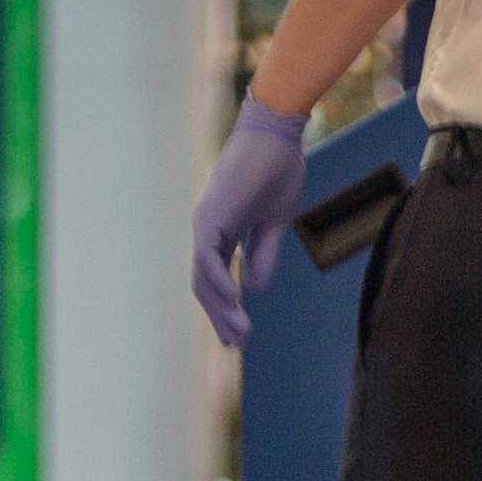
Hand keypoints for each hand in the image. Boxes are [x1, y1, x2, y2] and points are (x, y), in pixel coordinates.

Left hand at [189, 99, 312, 348]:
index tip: (240, 336)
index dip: (226, 309)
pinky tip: (234, 303)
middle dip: (221, 318)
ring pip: (203, 279)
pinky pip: (208, 258)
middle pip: (205, 286)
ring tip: (239, 335)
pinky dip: (218, 283)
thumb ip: (262, 254)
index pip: (216, 280)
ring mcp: (206, 223)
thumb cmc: (278, 169)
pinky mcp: (212, 216)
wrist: (278, 134)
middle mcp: (208, 230)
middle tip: (238, 346)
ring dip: (220, 309)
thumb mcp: (275, 222)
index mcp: (222, 232)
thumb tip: (252, 289)